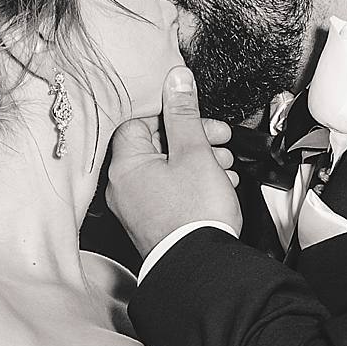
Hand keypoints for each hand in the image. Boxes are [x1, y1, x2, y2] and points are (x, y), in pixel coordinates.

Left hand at [106, 66, 241, 260]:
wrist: (202, 266)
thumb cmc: (195, 214)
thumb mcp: (194, 151)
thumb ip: (184, 113)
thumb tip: (175, 79)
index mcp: (125, 164)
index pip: (138, 121)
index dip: (169, 113)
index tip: (193, 113)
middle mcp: (122, 186)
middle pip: (155, 144)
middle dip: (191, 137)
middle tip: (218, 137)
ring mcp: (135, 207)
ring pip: (165, 168)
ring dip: (197, 159)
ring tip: (223, 163)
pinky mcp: (151, 222)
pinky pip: (168, 190)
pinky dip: (192, 181)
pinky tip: (218, 183)